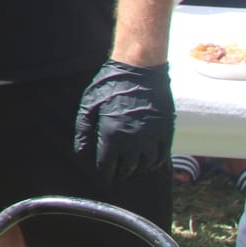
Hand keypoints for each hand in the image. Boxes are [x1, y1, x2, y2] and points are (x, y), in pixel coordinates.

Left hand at [73, 59, 174, 183]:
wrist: (139, 69)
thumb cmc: (110, 85)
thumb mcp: (88, 106)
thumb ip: (83, 131)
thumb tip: (80, 153)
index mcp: (111, 135)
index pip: (108, 166)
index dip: (105, 175)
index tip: (104, 178)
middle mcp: (132, 141)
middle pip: (127, 169)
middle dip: (120, 174)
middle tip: (117, 175)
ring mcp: (151, 137)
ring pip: (145, 165)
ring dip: (137, 170)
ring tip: (132, 169)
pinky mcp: (165, 131)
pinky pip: (161, 156)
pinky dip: (155, 163)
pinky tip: (148, 162)